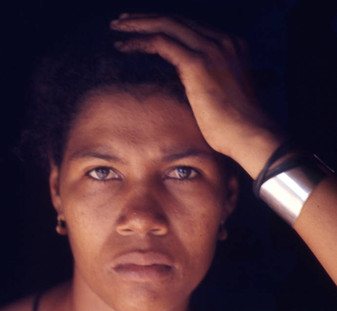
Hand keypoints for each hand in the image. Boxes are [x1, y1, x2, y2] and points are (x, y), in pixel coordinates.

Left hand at [110, 13, 282, 177]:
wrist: (249, 135)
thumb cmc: (236, 126)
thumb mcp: (223, 94)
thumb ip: (208, 80)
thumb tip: (191, 85)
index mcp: (230, 45)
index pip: (190, 27)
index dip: (163, 25)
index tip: (143, 28)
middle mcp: (222, 40)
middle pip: (176, 20)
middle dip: (146, 18)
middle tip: (123, 23)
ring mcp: (211, 48)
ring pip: (166, 25)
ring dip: (138, 25)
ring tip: (117, 29)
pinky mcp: (197, 62)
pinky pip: (160, 43)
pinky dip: (139, 42)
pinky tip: (123, 47)